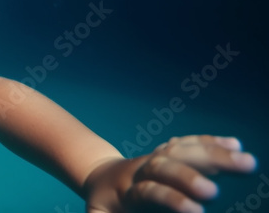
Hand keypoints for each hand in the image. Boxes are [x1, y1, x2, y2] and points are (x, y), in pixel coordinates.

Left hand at [85, 135, 256, 212]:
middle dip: (189, 176)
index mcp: (128, 190)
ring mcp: (156, 158)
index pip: (149, 191)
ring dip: (213, 154)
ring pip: (182, 151)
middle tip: (214, 191)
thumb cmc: (105, 206)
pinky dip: (211, 142)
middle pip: (166, 166)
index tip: (195, 211)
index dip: (170, 198)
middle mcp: (143, 169)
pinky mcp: (168, 153)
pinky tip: (235, 145)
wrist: (101, 179)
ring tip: (246, 161)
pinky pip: (189, 144)